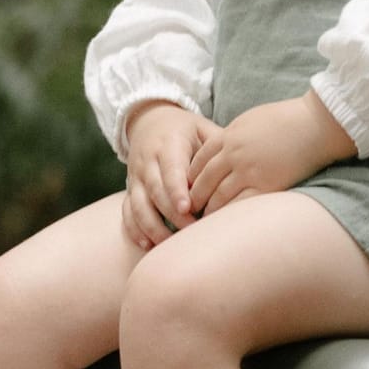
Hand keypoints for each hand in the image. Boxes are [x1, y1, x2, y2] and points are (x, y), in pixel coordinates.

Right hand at [123, 100, 222, 248]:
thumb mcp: (201, 128)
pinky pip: (127, 212)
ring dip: (152, 227)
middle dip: (171, 214)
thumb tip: (240, 164)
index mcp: (168, 145)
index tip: (187, 208)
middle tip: (192, 232)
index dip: (177, 189)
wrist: (149, 122)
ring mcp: (136, 177)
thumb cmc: (184, 129)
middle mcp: (148, 162)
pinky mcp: (130, 190)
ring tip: (171, 244)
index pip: (171, 169)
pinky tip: (147, 245)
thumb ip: (217, 145)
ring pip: (138, 206)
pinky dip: (134, 230)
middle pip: (155, 191)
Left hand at [187, 92, 355, 215]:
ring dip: (209, 210)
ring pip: (218, 195)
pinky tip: (226, 224)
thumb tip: (226, 146)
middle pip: (204, 180)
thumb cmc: (288, 119)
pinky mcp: (266, 184)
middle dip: (194, 197)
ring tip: (205, 221)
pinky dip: (230, 215)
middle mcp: (233, 154)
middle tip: (189, 210)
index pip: (199, 160)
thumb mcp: (252, 120)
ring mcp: (248, 170)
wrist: (315, 123)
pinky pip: (240, 204)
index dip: (190, 177)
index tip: (187, 189)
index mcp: (229, 136)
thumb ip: (235, 136)